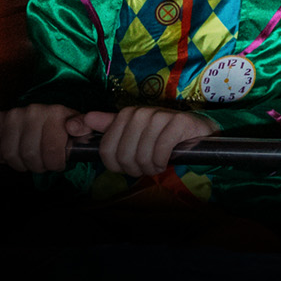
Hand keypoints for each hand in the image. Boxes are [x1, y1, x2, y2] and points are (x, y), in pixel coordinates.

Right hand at [0, 104, 87, 172]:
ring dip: (19, 163)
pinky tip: (8, 153)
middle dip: (37, 165)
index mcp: (55, 113)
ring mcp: (13, 114)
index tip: (57, 163)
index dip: (54, 164)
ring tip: (28, 158)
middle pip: (29, 155)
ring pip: (10, 153)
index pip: (52, 151)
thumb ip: (84, 129)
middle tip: (42, 163)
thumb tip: (74, 127)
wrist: (45, 118)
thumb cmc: (62, 129)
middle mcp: (33, 111)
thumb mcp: (79, 129)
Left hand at [89, 106, 217, 178]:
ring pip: (142, 156)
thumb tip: (85, 118)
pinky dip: (163, 162)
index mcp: (126, 114)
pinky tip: (167, 160)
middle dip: (135, 168)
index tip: (129, 164)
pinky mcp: (179, 122)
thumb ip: (109, 125)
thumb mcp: (133, 131)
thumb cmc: (160, 134)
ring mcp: (160, 116)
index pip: (107, 150)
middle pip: (124, 156)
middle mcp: (141, 112)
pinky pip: (161, 152)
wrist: (195, 130)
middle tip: (146, 166)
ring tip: (157, 163)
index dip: (117, 165)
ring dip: (151, 167)